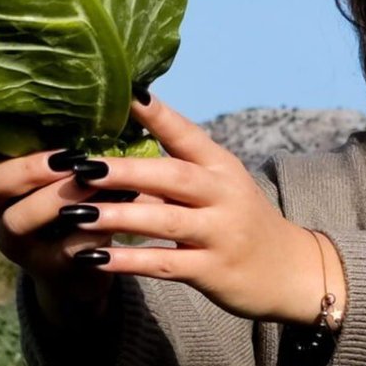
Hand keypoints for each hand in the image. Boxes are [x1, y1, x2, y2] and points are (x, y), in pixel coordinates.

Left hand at [47, 92, 344, 323]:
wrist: (290, 272)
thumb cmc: (239, 222)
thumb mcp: (218, 188)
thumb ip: (173, 170)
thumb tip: (113, 150)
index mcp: (222, 167)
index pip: (187, 134)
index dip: (157, 115)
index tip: (123, 94)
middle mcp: (224, 195)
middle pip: (172, 177)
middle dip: (124, 171)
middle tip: (80, 166)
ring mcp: (221, 234)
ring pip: (164, 222)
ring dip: (118, 216)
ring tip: (75, 212)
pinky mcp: (213, 271)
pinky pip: (165, 265)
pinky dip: (128, 260)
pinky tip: (95, 257)